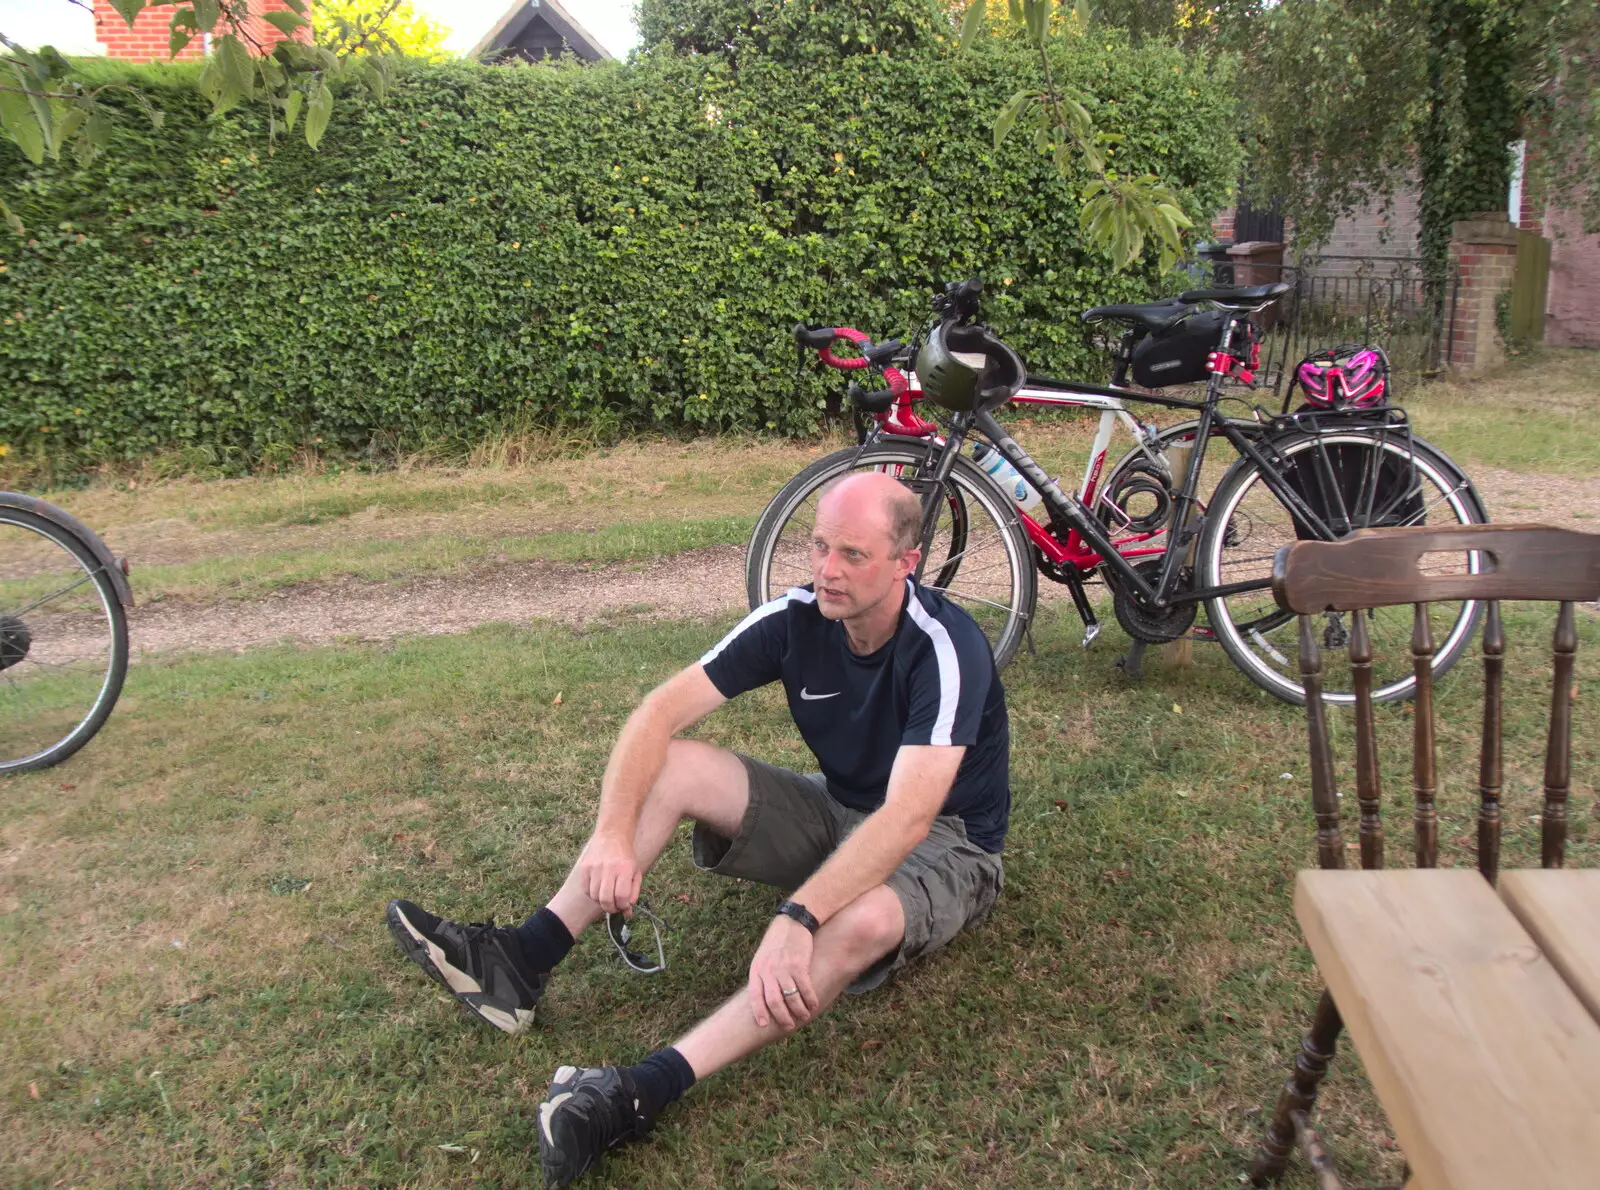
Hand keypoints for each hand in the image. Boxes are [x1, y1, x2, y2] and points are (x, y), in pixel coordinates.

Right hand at [577, 830, 640, 914]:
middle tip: (614, 907)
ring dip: (601, 901)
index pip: (621, 896)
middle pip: (606, 899)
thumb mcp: (636, 873)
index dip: (622, 906)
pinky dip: (592, 894)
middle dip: (611, 908)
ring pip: (594, 896)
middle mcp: (608, 868)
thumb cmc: (626, 857)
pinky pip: (585, 890)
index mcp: (624, 869)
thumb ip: (633, 893)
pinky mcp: (584, 867)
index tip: (624, 906)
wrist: (612, 835)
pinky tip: (598, 889)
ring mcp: (594, 868)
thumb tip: (627, 913)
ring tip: (607, 896)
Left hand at [747, 915, 819, 1031]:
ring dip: (798, 1010)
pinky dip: (810, 999)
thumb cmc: (776, 942)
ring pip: (791, 997)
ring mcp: (784, 967)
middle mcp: (769, 970)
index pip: (754, 996)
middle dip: (782, 1017)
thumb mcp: (762, 957)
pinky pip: (805, 988)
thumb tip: (764, 1000)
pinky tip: (813, 1004)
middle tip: (788, 1026)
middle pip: (774, 1001)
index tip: (763, 1024)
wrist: (792, 922)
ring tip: (803, 1016)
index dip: (759, 1012)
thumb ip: (762, 976)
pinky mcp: (799, 965)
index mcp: (757, 969)